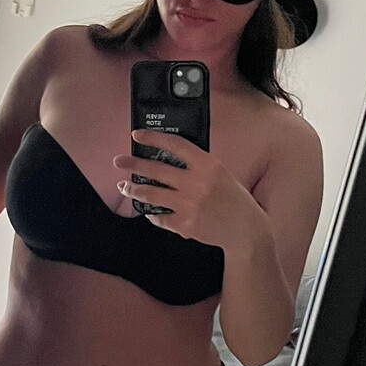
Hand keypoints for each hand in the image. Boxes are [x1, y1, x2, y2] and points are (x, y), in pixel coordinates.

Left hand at [114, 130, 264, 250]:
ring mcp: (188, 205)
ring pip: (150, 194)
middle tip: (119, 161)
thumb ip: (198, 166)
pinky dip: (151, 213)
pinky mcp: (184, 225)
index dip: (153, 138)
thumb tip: (171, 158)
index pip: (175, 144)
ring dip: (133, 189)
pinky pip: (159, 217)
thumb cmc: (235, 200)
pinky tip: (147, 210)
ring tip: (124, 187)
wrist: (246, 230)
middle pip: (156, 169)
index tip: (137, 135)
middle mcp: (196, 183)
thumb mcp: (221, 174)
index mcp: (208, 165)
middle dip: (133, 164)